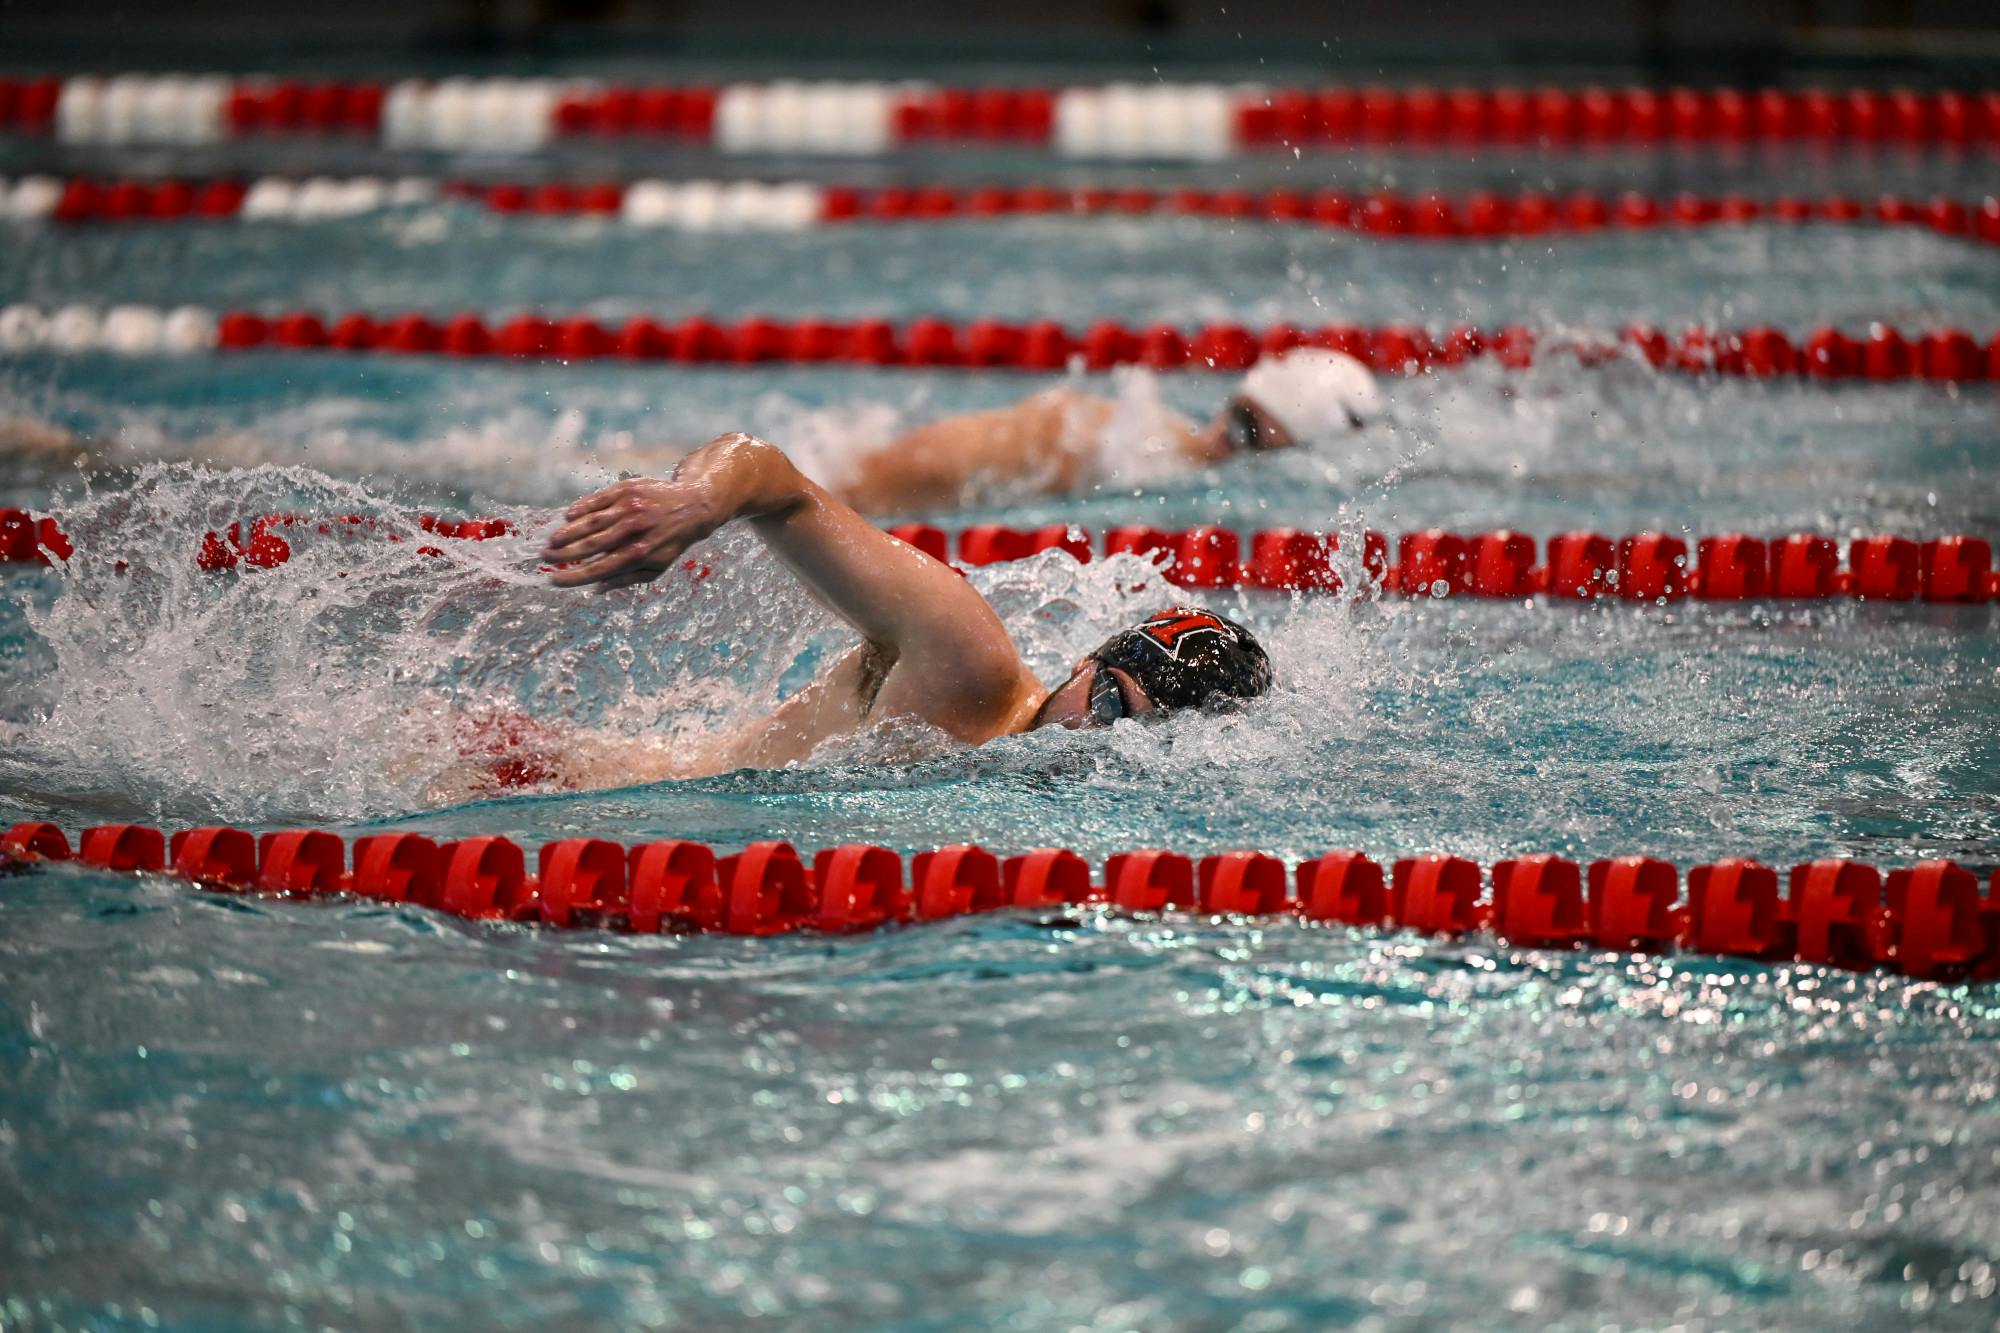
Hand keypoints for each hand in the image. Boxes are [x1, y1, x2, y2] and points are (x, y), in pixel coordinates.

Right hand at [540, 476, 727, 588]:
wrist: (693, 506)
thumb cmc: (670, 542)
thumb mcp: (656, 567)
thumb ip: (626, 579)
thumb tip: (596, 590)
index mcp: (640, 554)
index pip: (600, 569)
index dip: (575, 576)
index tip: (554, 580)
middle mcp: (634, 530)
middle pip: (592, 545)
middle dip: (564, 553)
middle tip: (545, 558)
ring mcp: (630, 508)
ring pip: (592, 522)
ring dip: (568, 532)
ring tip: (551, 540)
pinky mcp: (627, 489)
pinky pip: (598, 499)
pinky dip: (581, 508)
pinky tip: (568, 516)